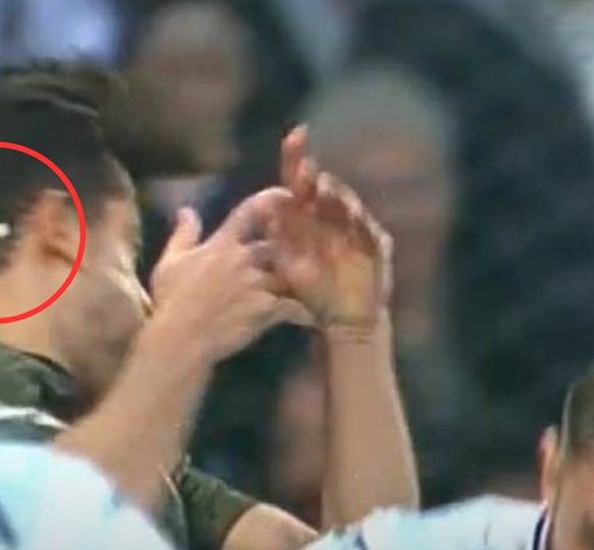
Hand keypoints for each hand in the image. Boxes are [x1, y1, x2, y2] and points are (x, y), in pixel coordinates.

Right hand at [150, 191, 312, 362]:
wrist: (180, 338)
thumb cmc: (171, 300)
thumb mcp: (169, 263)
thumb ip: (183, 235)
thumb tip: (186, 210)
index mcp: (222, 244)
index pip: (250, 211)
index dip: (272, 199)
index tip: (287, 196)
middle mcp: (244, 259)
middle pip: (279, 242)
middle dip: (293, 242)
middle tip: (309, 242)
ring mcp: (258, 284)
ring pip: (292, 273)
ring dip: (303, 276)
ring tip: (317, 279)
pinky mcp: (267, 310)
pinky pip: (294, 307)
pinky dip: (305, 312)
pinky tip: (314, 317)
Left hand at [274, 127, 392, 328]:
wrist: (346, 319)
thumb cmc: (314, 290)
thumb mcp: (289, 261)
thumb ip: (281, 234)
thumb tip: (267, 205)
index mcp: (309, 215)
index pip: (300, 180)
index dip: (297, 157)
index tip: (296, 133)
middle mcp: (334, 217)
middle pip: (325, 189)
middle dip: (315, 177)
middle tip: (305, 166)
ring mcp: (358, 230)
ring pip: (347, 207)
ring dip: (336, 197)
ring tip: (323, 189)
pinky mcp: (378, 247)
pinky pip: (370, 233)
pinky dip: (361, 225)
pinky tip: (353, 217)